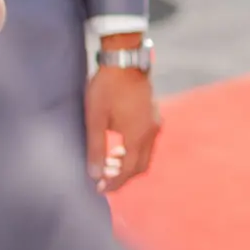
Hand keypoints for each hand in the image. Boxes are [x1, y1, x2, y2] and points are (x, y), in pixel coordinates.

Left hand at [86, 63, 160, 192]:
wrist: (124, 61)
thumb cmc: (106, 89)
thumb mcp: (95, 119)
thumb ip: (96, 148)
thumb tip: (95, 174)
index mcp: (137, 135)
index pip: (128, 170)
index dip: (114, 182)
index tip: (99, 189)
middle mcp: (150, 132)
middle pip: (141, 166)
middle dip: (123, 176)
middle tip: (104, 179)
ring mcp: (154, 122)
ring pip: (145, 154)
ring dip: (129, 163)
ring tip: (109, 161)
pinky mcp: (153, 114)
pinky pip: (147, 142)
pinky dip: (134, 151)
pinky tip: (119, 145)